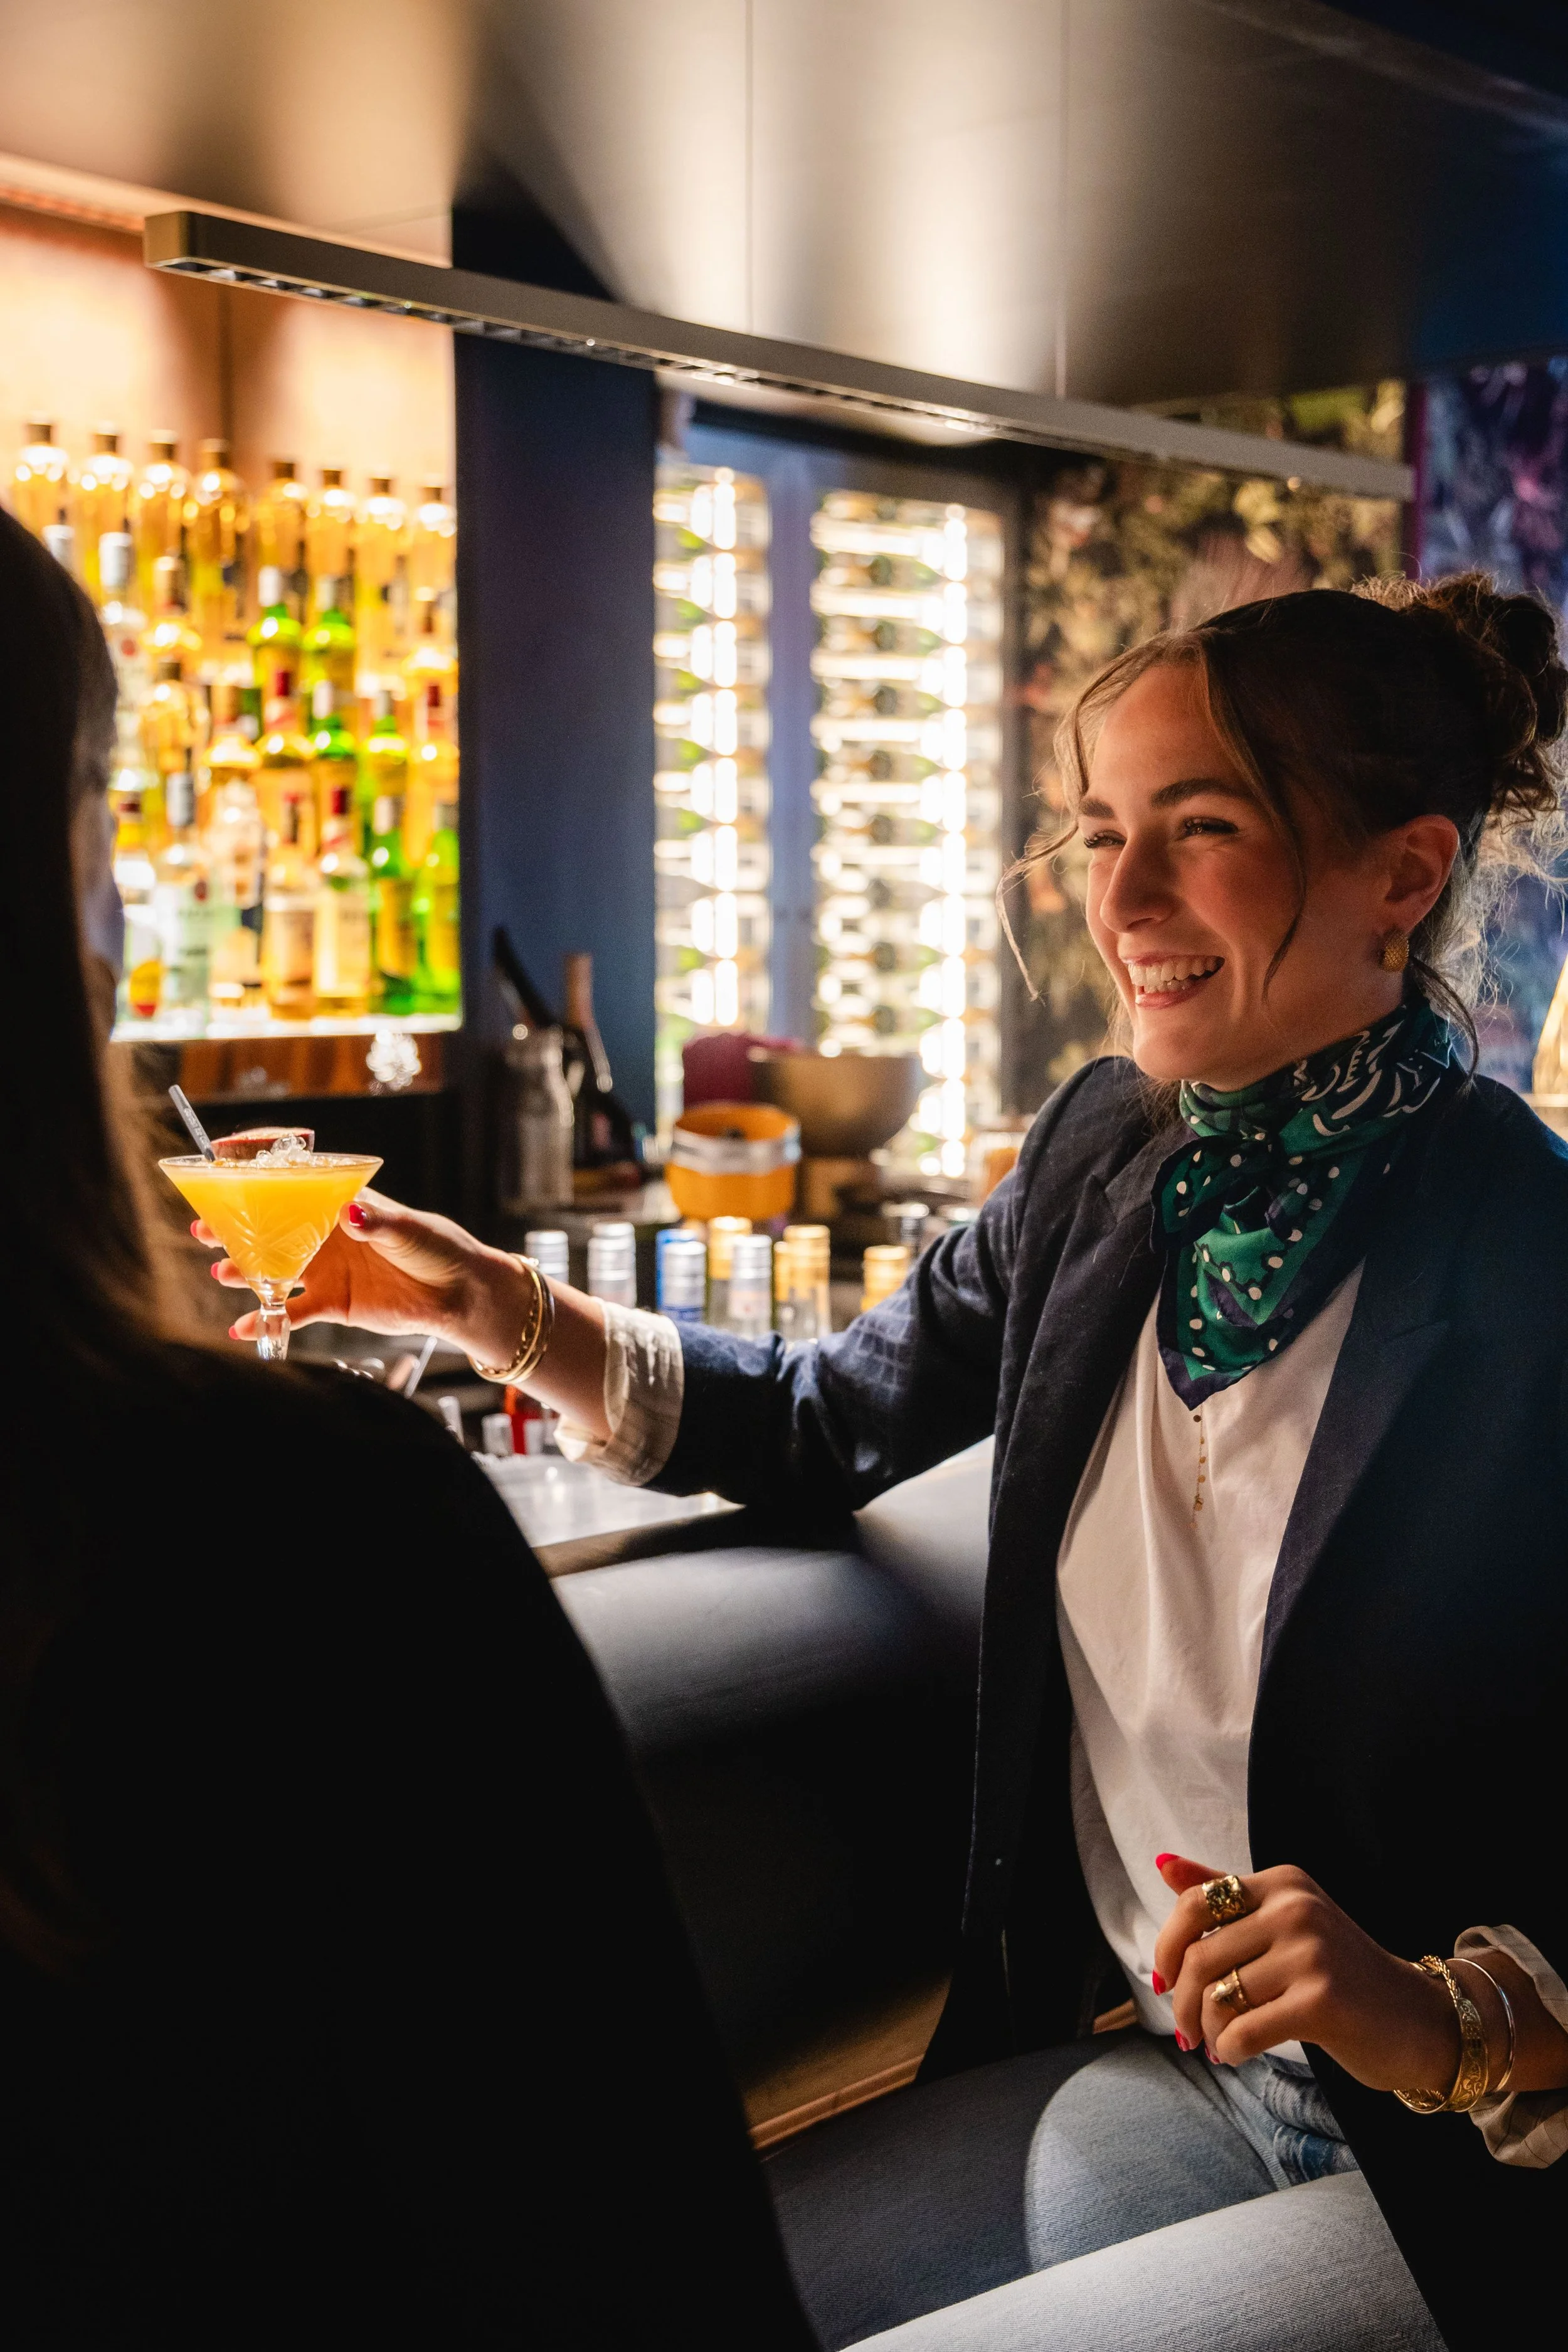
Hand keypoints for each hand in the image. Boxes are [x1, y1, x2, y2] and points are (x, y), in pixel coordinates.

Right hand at [195, 1188, 534, 1368]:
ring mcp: (326, 1270)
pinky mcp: (332, 1303)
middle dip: (237, 1229)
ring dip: (245, 1271)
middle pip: (273, 1230)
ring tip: (220, 1271)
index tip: (224, 1180)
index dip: (260, 1186)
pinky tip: (243, 1328)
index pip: (295, 1189)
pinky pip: (293, 1312)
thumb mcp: (409, 1230)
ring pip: (275, 1269)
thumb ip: (377, 1222)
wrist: (460, 1295)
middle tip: (202, 1230)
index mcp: (343, 1205)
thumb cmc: (438, 1249)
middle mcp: (327, 1236)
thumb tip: (351, 1213)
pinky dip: (267, 1320)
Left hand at [1151, 1853, 1460, 2093]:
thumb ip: (1224, 1894)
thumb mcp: (1285, 1920)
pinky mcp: (1321, 2002)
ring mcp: (1311, 1953)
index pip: (1195, 1905)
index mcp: (1282, 1883)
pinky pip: (1244, 2031)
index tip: (1161, 1980)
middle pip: (1199, 1957)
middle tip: (1186, 2032)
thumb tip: (1162, 1862)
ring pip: (1218, 1998)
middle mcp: (1295, 1908)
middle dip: (1181, 2002)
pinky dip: (1230, 2050)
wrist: (1420, 2019)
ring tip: (1217, 2044)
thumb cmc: (1341, 1974)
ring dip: (1207, 2032)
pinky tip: (1236, 2055)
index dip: (1166, 1947)